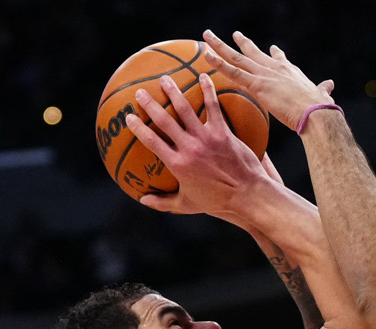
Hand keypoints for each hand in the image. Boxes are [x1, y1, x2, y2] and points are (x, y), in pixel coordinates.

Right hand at [124, 72, 269, 220]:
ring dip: (173, 92)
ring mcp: (206, 138)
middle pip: (164, 121)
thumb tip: (143, 200)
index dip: (138, 128)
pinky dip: (207, 90)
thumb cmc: (218, 202)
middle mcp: (189, 148)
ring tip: (165, 79)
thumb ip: (164, 202)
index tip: (128, 117)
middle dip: (150, 105)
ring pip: (186, 109)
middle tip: (140, 92)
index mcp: (178, 164)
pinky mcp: (223, 132)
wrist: (247, 195)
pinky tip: (203, 76)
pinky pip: (214, 107)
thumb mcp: (187, 204)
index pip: (151, 142)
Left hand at [202, 30, 334, 130]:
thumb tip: (330, 85)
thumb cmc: (319, 108)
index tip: (272, 48)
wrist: (316, 113)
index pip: (279, 59)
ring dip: (220, 46)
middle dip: (242, 43)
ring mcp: (264, 74)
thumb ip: (323, 89)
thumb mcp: (321, 94)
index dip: (275, 54)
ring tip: (207, 36)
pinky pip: (232, 71)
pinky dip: (218, 62)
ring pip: (236, 57)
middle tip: (234, 34)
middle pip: (253, 53)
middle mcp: (275, 68)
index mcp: (290, 71)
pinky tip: (207, 54)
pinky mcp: (257, 85)